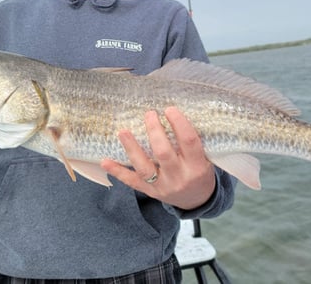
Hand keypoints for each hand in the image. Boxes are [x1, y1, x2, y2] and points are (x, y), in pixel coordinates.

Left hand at [101, 107, 215, 210]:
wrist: (197, 201)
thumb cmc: (200, 172)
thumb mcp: (205, 158)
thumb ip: (191, 142)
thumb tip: (172, 114)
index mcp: (197, 167)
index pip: (189, 142)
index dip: (179, 123)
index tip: (169, 109)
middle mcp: (179, 178)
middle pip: (163, 153)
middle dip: (154, 131)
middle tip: (149, 114)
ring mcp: (162, 186)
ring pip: (144, 168)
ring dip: (132, 149)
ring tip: (123, 131)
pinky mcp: (150, 192)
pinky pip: (132, 181)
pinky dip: (117, 171)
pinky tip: (105, 161)